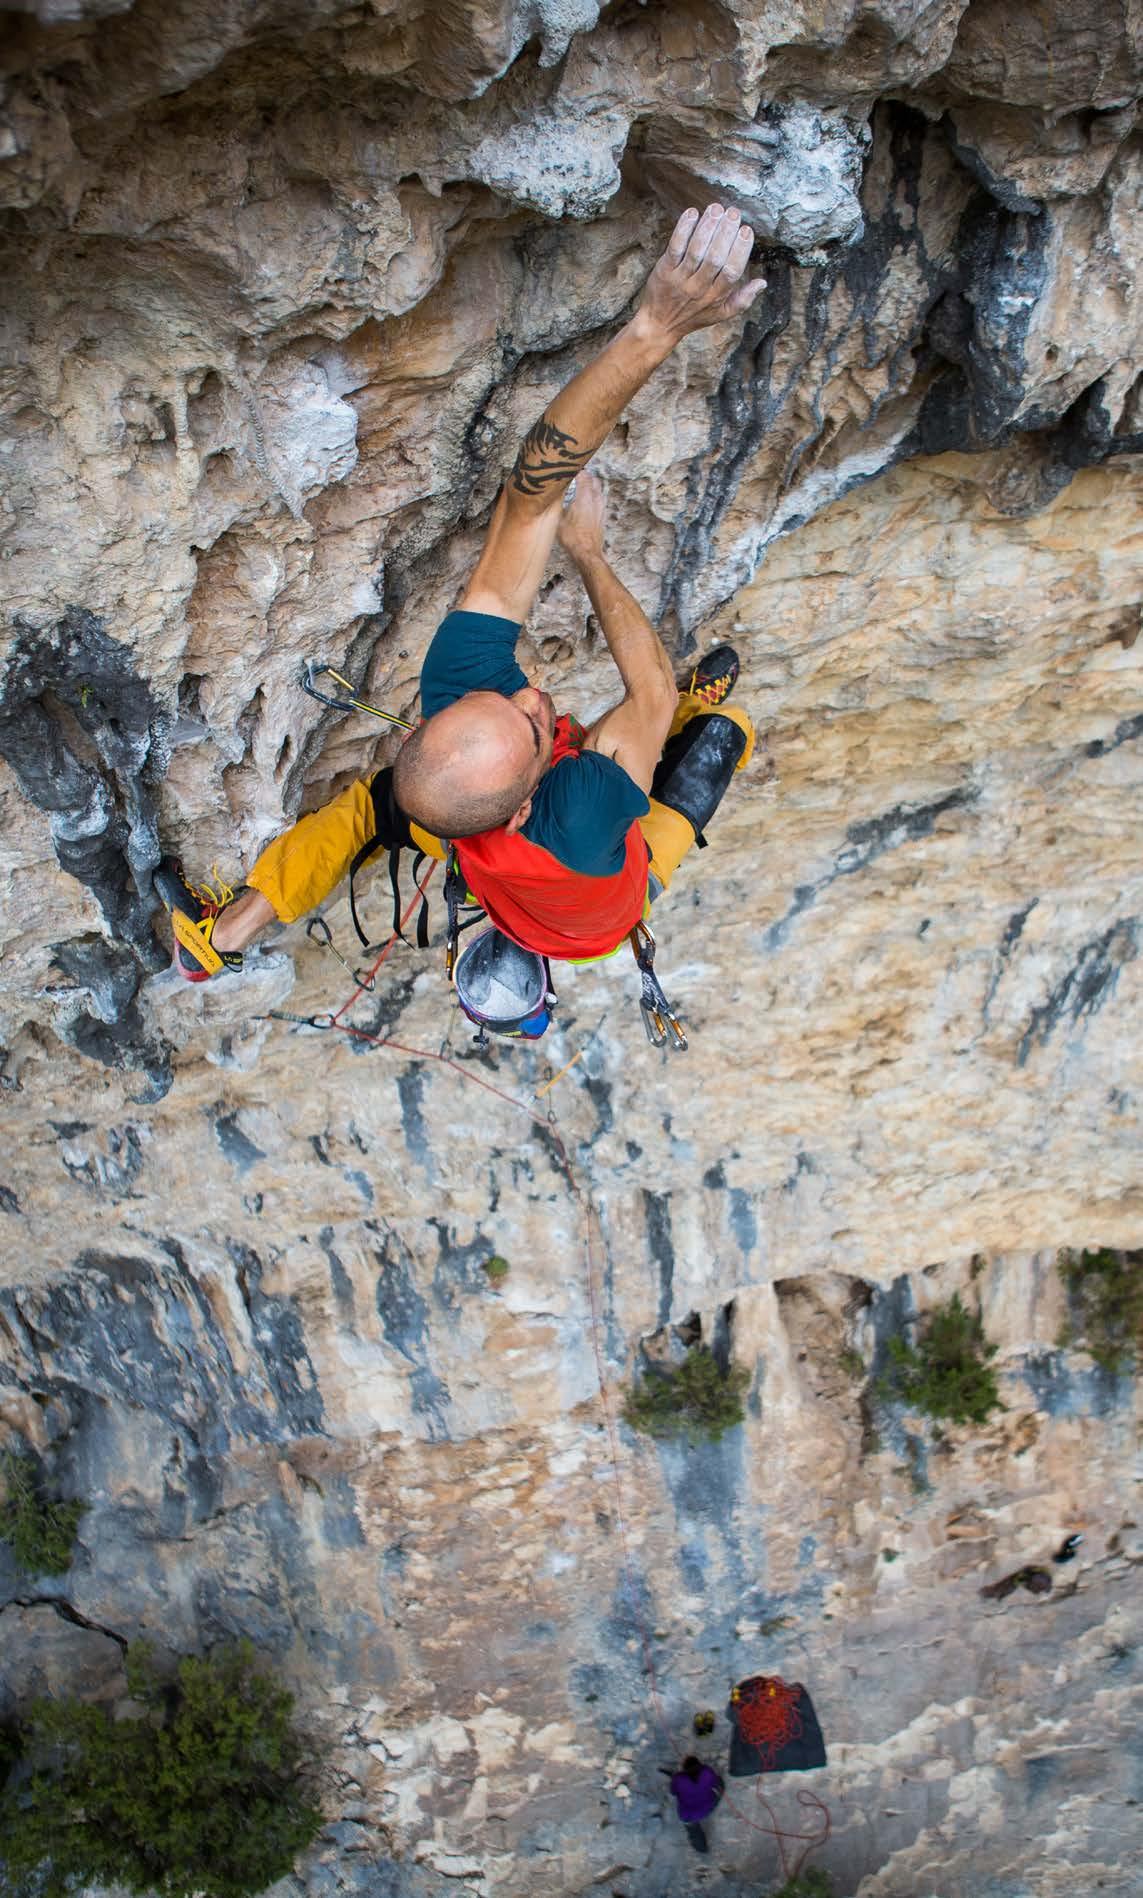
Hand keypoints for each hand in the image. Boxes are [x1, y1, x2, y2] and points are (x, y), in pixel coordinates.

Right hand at [557, 470, 605, 564]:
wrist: (587, 553)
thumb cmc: (574, 538)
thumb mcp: (559, 518)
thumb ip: (558, 503)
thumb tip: (552, 494)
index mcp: (585, 496)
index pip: (583, 474)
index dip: (575, 470)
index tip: (568, 469)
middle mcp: (595, 499)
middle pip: (593, 479)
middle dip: (584, 475)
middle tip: (573, 475)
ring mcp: (601, 506)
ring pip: (598, 488)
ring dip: (590, 485)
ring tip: (579, 487)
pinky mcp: (602, 514)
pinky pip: (599, 498)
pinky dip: (593, 495)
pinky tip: (585, 501)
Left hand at [637, 204, 765, 344]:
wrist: (659, 324)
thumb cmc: (693, 316)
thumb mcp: (721, 314)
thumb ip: (743, 299)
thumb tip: (763, 282)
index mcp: (716, 296)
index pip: (732, 271)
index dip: (740, 250)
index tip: (746, 230)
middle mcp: (699, 288)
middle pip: (715, 258)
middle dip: (726, 232)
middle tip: (733, 212)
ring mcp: (681, 279)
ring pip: (696, 250)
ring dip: (707, 227)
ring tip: (716, 208)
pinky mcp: (664, 270)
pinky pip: (675, 247)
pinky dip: (683, 229)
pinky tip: (692, 213)